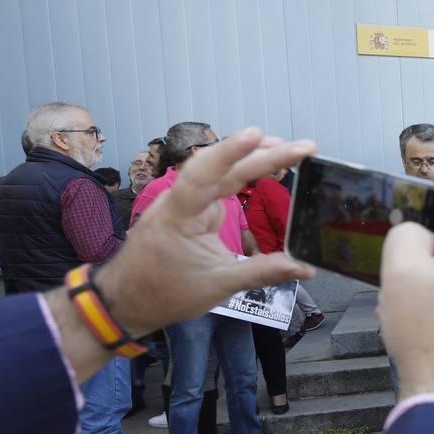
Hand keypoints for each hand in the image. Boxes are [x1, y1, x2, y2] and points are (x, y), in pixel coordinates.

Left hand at [97, 129, 316, 336]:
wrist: (128, 299)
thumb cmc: (165, 292)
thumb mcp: (218, 286)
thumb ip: (263, 272)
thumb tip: (305, 267)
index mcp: (180, 216)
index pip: (204, 174)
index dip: (230, 151)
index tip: (258, 133)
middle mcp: (182, 201)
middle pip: (224, 168)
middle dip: (264, 154)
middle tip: (304, 148)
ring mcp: (187, 203)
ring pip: (223, 172)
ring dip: (255, 158)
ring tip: (291, 150)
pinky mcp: (193, 209)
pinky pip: (220, 184)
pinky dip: (244, 173)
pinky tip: (265, 166)